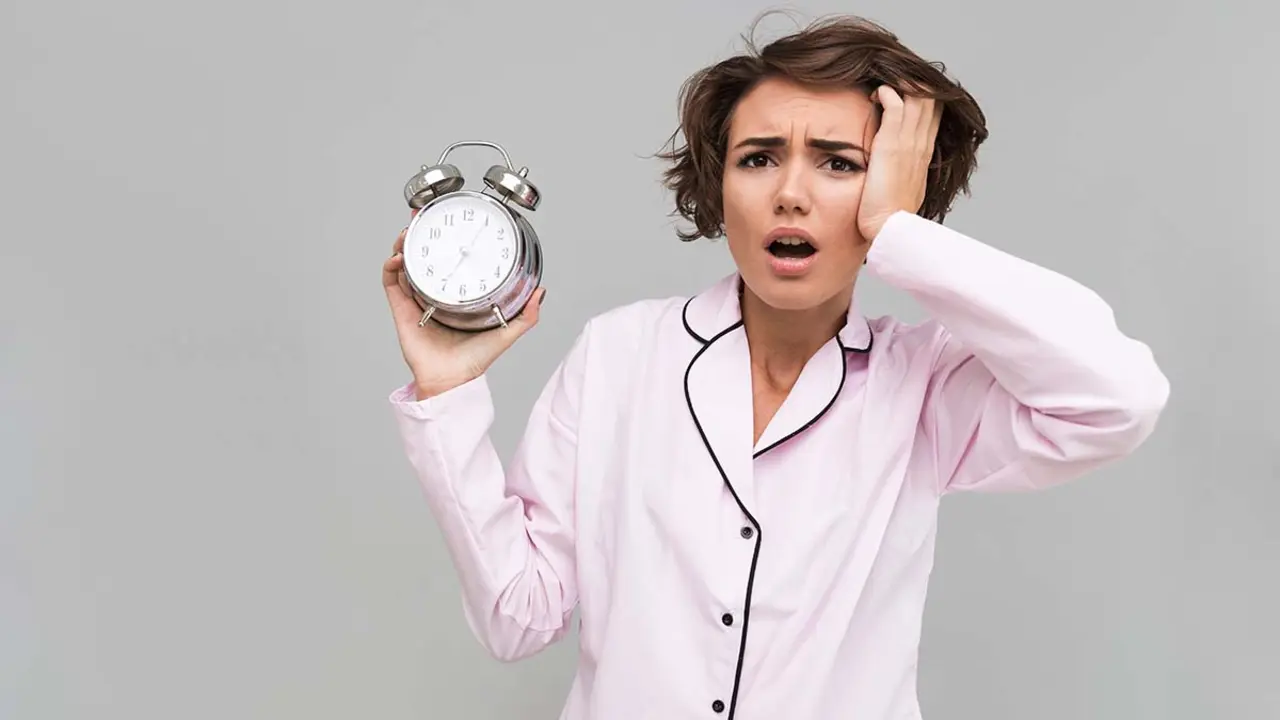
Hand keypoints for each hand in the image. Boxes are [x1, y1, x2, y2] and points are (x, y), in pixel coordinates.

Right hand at [383, 218, 545, 399]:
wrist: (453, 380)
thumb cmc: (475, 361)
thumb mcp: (506, 331)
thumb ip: (526, 315)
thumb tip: (541, 292)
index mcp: (455, 298)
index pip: (448, 263)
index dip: (446, 242)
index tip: (449, 222)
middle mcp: (434, 296)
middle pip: (422, 257)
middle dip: (419, 235)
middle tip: (422, 218)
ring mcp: (415, 302)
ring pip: (403, 265)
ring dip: (403, 245)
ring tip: (408, 234)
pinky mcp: (401, 311)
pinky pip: (391, 283)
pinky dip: (390, 267)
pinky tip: (399, 258)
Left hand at [857, 85, 942, 241]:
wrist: (889, 229)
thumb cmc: (890, 216)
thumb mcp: (901, 189)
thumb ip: (899, 172)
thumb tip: (893, 169)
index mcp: (923, 154)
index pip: (932, 113)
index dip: (922, 96)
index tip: (905, 88)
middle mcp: (920, 144)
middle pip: (929, 99)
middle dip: (912, 83)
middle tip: (893, 76)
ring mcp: (908, 143)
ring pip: (916, 97)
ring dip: (900, 83)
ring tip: (882, 79)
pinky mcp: (891, 144)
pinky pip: (896, 105)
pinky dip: (887, 93)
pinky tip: (876, 93)